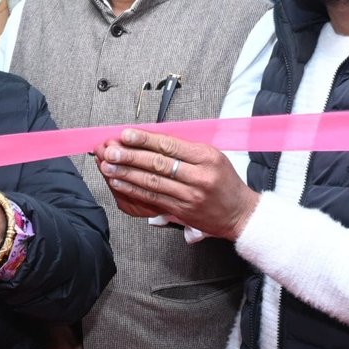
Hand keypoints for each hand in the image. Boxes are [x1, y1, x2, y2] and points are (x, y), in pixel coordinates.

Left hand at [95, 129, 258, 240]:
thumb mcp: (213, 157)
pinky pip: (153, 198)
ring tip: (108, 166)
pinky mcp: (182, 210)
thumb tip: (151, 140)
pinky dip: (133, 190)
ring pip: (153, 182)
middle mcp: (199, 177)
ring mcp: (190, 195)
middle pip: (158, 163)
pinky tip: (120, 183)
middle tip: (110, 150)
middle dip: (130, 156)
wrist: (240, 213)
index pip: (170, 145)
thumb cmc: (225, 182)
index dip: (145, 140)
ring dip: (126, 174)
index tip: (126, 134)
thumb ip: (185, 149)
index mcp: (207, 157)